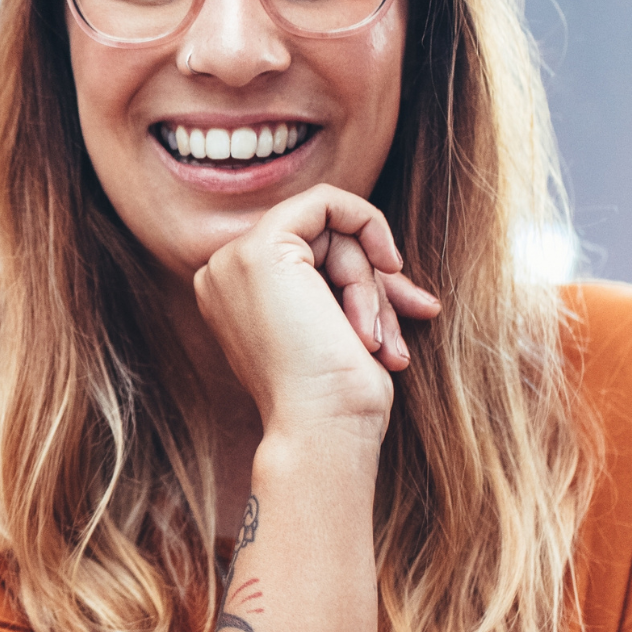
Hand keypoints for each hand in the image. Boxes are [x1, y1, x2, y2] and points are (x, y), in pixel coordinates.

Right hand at [193, 184, 439, 443]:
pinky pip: (327, 202)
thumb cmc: (338, 398)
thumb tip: (388, 262)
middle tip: (397, 334)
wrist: (323, 429)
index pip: (308, 260)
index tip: (409, 310)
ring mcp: (235, 260)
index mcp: (232, 297)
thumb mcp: (340, 328)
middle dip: (371, 283)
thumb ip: (343, 287)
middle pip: (319, 242)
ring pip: (330, 231)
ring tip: (380, 340)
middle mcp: (222, 275)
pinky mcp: (262, 248)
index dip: (363, 280)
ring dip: (370, 285)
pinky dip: (367, 226)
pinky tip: (388, 266)